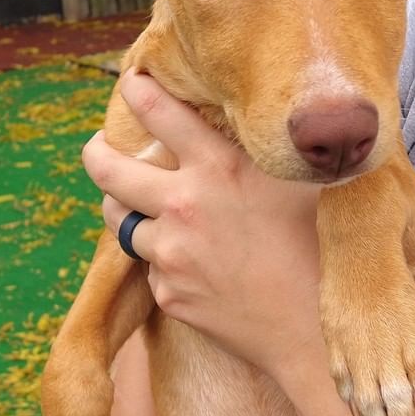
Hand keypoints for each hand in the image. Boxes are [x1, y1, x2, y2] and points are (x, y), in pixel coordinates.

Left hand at [82, 71, 323, 375]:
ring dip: (125, 211)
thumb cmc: (320, 249)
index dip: (138, 90)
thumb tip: (266, 119)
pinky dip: (164, 261)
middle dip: (94, 152)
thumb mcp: (299, 182)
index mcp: (218, 166)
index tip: (132, 82)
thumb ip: (269, 151)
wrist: (311, 333)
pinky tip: (195, 265)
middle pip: (108, 170)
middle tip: (96, 147)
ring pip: (120, 222)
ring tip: (135, 206)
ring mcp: (170, 253)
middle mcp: (184, 205)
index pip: (159, 111)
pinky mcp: (167, 293)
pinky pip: (151, 268)